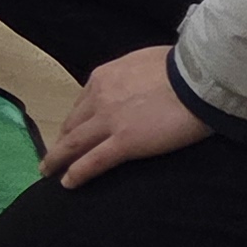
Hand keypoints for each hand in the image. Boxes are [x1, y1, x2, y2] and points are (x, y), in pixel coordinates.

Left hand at [41, 46, 210, 187]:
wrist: (198, 78)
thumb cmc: (182, 67)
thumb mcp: (144, 62)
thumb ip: (131, 77)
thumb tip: (137, 85)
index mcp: (104, 77)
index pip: (82, 103)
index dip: (74, 120)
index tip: (69, 131)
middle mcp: (99, 97)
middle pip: (72, 124)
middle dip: (61, 140)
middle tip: (53, 155)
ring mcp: (109, 121)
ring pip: (74, 144)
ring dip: (58, 159)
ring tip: (49, 171)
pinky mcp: (124, 143)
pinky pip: (93, 161)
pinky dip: (77, 173)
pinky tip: (68, 183)